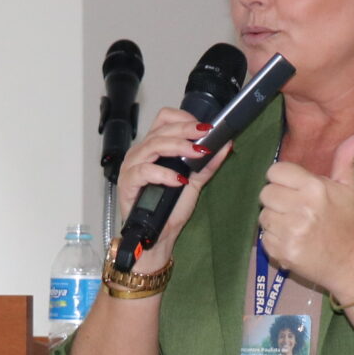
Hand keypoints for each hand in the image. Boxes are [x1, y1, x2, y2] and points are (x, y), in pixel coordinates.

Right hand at [115, 105, 230, 272]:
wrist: (157, 235)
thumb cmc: (169, 208)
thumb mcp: (194, 182)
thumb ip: (207, 164)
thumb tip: (226, 145)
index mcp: (154, 147)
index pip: (164, 119)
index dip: (184, 119)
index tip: (205, 128)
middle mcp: (141, 152)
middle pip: (161, 129)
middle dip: (187, 130)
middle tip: (206, 134)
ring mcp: (132, 166)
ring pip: (153, 145)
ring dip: (178, 146)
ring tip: (197, 153)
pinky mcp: (127, 182)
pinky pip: (144, 171)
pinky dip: (164, 174)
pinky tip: (178, 180)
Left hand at [259, 132, 353, 298]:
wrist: (350, 264)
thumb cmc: (347, 223)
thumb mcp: (348, 189)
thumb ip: (345, 159)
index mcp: (315, 188)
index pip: (276, 171)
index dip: (282, 179)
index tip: (293, 190)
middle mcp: (301, 208)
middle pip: (265, 192)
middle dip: (277, 200)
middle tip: (294, 209)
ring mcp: (290, 231)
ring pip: (262, 215)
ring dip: (274, 220)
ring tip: (294, 226)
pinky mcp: (282, 251)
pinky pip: (264, 238)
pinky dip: (274, 240)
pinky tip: (292, 241)